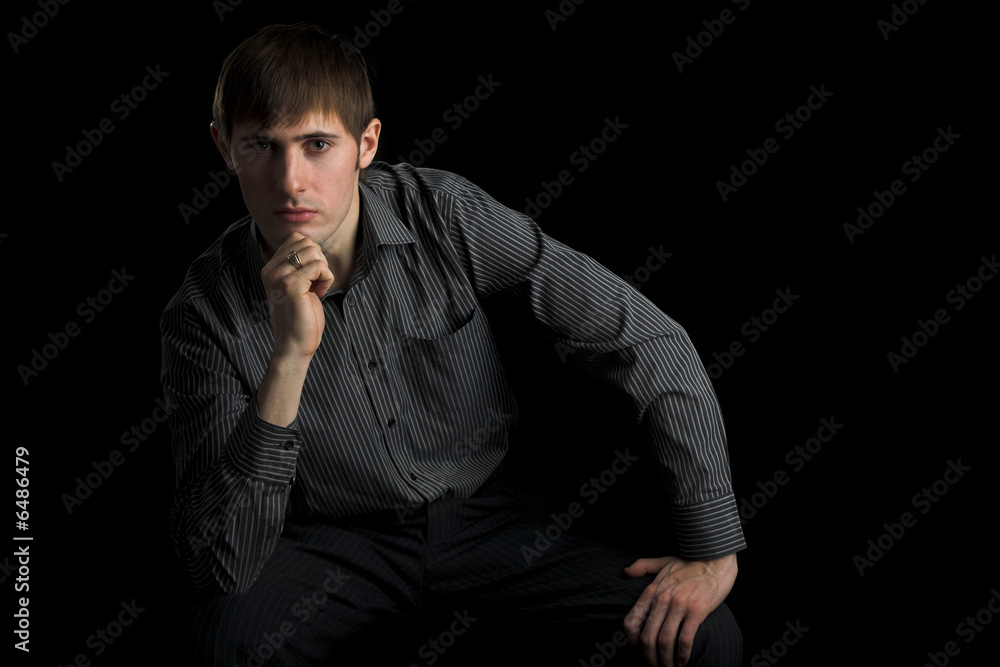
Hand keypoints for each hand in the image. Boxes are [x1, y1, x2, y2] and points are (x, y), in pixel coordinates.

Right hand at [260, 232, 334, 359]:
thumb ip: (299, 265)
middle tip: (316, 283)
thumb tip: (312, 245)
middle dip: (319, 261)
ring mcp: (279, 276)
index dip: (312, 255)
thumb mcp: (297, 285)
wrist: (293, 345)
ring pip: (313, 251)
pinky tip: (319, 294)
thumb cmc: (301, 317)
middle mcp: (271, 270)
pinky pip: (320, 266)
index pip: (296, 239)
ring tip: (316, 289)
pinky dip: (326, 279)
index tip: (311, 277)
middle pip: (306, 242)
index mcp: (270, 268)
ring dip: (323, 270)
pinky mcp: (290, 284)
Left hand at [623, 553, 736, 666]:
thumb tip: (626, 572)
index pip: (632, 621)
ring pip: (665, 641)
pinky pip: (685, 639)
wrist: (714, 558)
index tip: (638, 652)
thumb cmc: (689, 562)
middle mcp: (662, 599)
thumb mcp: (662, 562)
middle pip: (647, 637)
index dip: (632, 642)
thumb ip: (642, 566)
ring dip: (666, 661)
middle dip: (649, 658)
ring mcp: (679, 605)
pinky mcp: (697, 611)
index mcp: (652, 590)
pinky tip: (683, 663)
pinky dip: (682, 655)